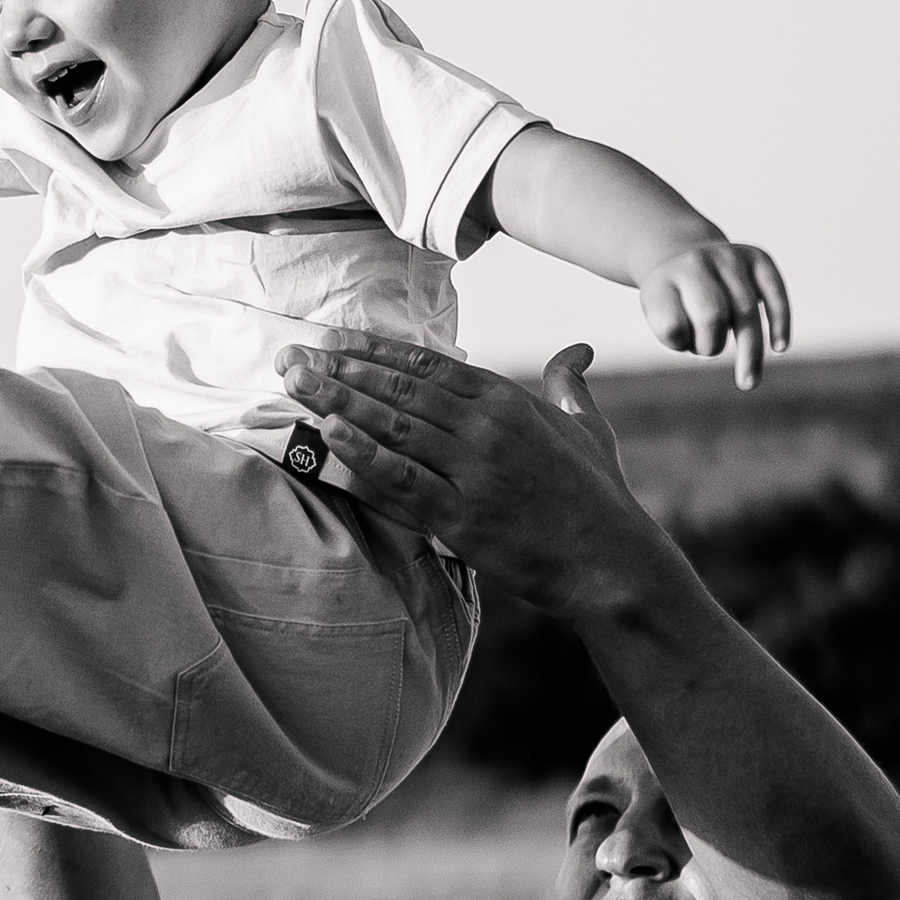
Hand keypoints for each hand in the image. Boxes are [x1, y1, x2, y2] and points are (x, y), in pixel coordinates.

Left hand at [278, 338, 655, 617]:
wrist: (609, 560)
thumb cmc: (598, 494)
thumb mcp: (587, 427)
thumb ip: (569, 385)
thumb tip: (577, 350)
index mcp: (507, 400)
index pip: (426, 366)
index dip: (374, 350)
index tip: (332, 339)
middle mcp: (486, 427)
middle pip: (399, 389)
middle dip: (340, 369)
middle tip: (290, 355)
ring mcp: (473, 472)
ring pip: (393, 427)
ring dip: (338, 401)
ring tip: (294, 382)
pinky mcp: (463, 518)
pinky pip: (402, 481)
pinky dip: (363, 455)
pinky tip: (329, 433)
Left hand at [637, 238, 790, 390]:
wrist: (683, 259)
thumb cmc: (676, 305)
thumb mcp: (662, 322)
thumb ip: (684, 337)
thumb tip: (732, 348)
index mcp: (662, 282)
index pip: (671, 325)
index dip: (678, 344)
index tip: (680, 343)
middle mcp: (694, 263)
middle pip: (712, 315)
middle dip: (712, 345)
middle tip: (707, 351)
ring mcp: (728, 257)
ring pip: (745, 311)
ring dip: (747, 350)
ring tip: (748, 382)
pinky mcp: (757, 257)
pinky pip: (774, 292)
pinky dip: (779, 322)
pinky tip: (779, 348)